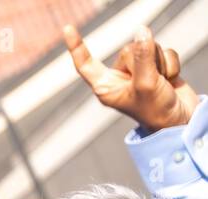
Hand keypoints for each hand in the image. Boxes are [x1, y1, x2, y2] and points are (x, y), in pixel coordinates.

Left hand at [66, 23, 198, 132]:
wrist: (179, 120)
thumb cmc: (155, 110)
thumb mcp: (145, 84)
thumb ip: (143, 57)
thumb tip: (142, 32)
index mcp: (105, 86)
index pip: (86, 64)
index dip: (77, 47)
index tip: (68, 28)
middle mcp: (118, 77)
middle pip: (128, 49)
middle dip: (145, 61)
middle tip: (150, 82)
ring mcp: (138, 71)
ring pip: (148, 48)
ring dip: (160, 63)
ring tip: (161, 82)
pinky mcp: (156, 66)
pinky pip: (165, 51)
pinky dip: (171, 65)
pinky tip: (170, 79)